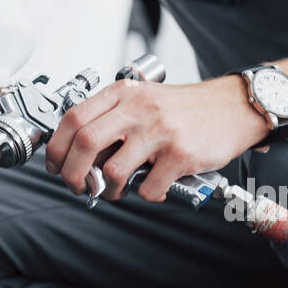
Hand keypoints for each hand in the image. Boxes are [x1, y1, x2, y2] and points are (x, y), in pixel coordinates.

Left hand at [44, 75, 270, 202]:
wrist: (232, 107)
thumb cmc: (185, 108)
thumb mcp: (142, 99)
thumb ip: (112, 118)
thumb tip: (78, 153)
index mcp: (123, 93)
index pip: (73, 117)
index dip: (57, 147)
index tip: (56, 165)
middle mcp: (138, 108)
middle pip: (85, 141)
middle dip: (73, 173)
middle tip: (78, 185)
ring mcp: (159, 130)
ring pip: (113, 169)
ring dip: (109, 189)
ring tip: (117, 189)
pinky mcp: (180, 154)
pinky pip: (149, 187)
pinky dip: (146, 194)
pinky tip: (154, 185)